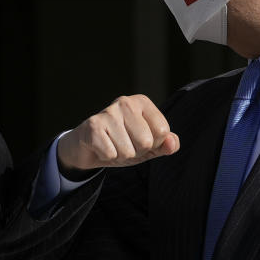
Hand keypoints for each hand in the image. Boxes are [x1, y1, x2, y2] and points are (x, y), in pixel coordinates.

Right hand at [58, 95, 179, 177]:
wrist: (87, 146)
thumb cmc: (121, 143)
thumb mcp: (147, 146)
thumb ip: (164, 145)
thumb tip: (172, 142)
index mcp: (142, 102)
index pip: (162, 131)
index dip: (153, 144)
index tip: (139, 139)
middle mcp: (126, 102)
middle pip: (146, 142)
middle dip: (136, 151)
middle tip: (124, 144)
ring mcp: (108, 112)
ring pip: (128, 151)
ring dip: (120, 155)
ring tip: (112, 145)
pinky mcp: (93, 125)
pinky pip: (110, 154)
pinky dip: (106, 157)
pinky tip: (100, 146)